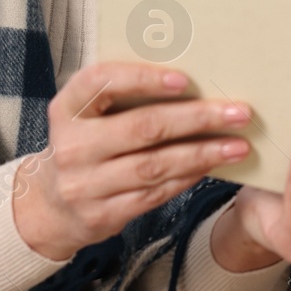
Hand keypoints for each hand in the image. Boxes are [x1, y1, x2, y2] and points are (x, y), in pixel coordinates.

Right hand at [12, 62, 251, 260]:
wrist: (51, 204)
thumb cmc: (86, 143)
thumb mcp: (88, 113)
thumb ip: (122, 93)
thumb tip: (191, 76)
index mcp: (68, 108)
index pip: (102, 82)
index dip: (143, 78)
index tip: (185, 79)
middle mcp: (72, 146)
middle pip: (142, 128)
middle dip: (196, 118)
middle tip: (238, 112)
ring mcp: (84, 185)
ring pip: (154, 166)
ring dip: (203, 154)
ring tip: (238, 145)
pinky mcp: (102, 215)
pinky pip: (154, 194)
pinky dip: (188, 178)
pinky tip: (212, 165)